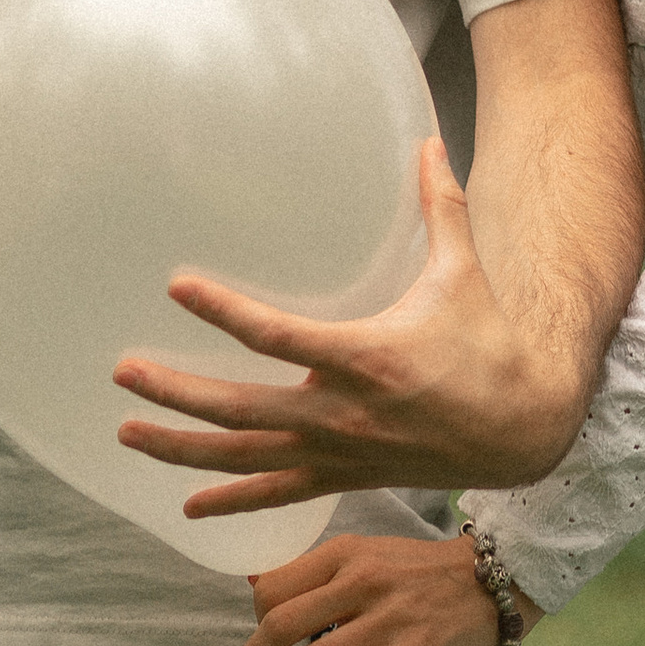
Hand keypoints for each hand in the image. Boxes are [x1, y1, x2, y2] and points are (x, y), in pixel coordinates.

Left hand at [113, 139, 573, 507]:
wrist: (521, 431)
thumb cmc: (488, 344)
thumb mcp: (464, 272)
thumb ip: (440, 207)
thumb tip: (428, 141)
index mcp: (367, 358)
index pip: (278, 337)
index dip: (224, 312)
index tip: (177, 286)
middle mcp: (343, 415)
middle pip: (242, 411)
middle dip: (178, 393)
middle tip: (123, 372)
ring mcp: (338, 455)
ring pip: (246, 461)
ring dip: (182, 448)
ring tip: (128, 432)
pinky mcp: (343, 477)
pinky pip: (276, 495)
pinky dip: (230, 500)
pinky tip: (186, 504)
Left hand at [228, 532, 532, 645]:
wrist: (492, 578)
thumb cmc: (419, 570)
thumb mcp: (366, 553)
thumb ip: (316, 570)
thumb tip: (256, 585)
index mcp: (343, 553)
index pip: (274, 586)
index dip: (253, 620)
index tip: (253, 644)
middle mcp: (360, 580)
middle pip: (284, 622)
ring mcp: (388, 617)